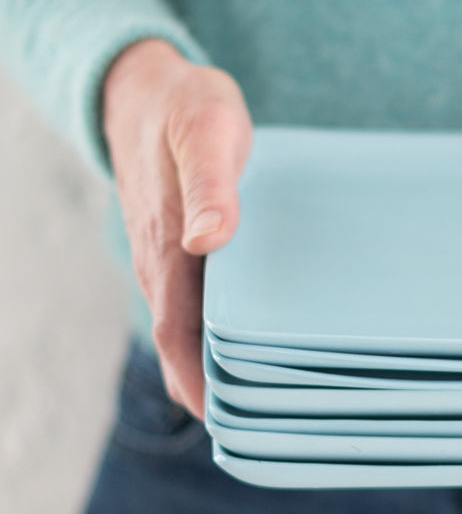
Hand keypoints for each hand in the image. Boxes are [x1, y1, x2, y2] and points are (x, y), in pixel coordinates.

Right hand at [102, 38, 251, 417]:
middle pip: (183, 342)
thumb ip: (211, 185)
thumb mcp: (206, 132)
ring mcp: (169, 254)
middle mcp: (164, 261)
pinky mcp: (182, 242)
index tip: (230, 426)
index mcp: (168, 246)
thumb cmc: (184, 107)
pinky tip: (247, 334)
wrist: (148, 88)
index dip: (199, 383)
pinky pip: (195, 297)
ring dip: (215, 361)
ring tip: (260, 396)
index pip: (178, 334)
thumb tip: (209, 240)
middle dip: (213, 388)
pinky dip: (215, 328)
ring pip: (188, 324)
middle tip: (261, 425)